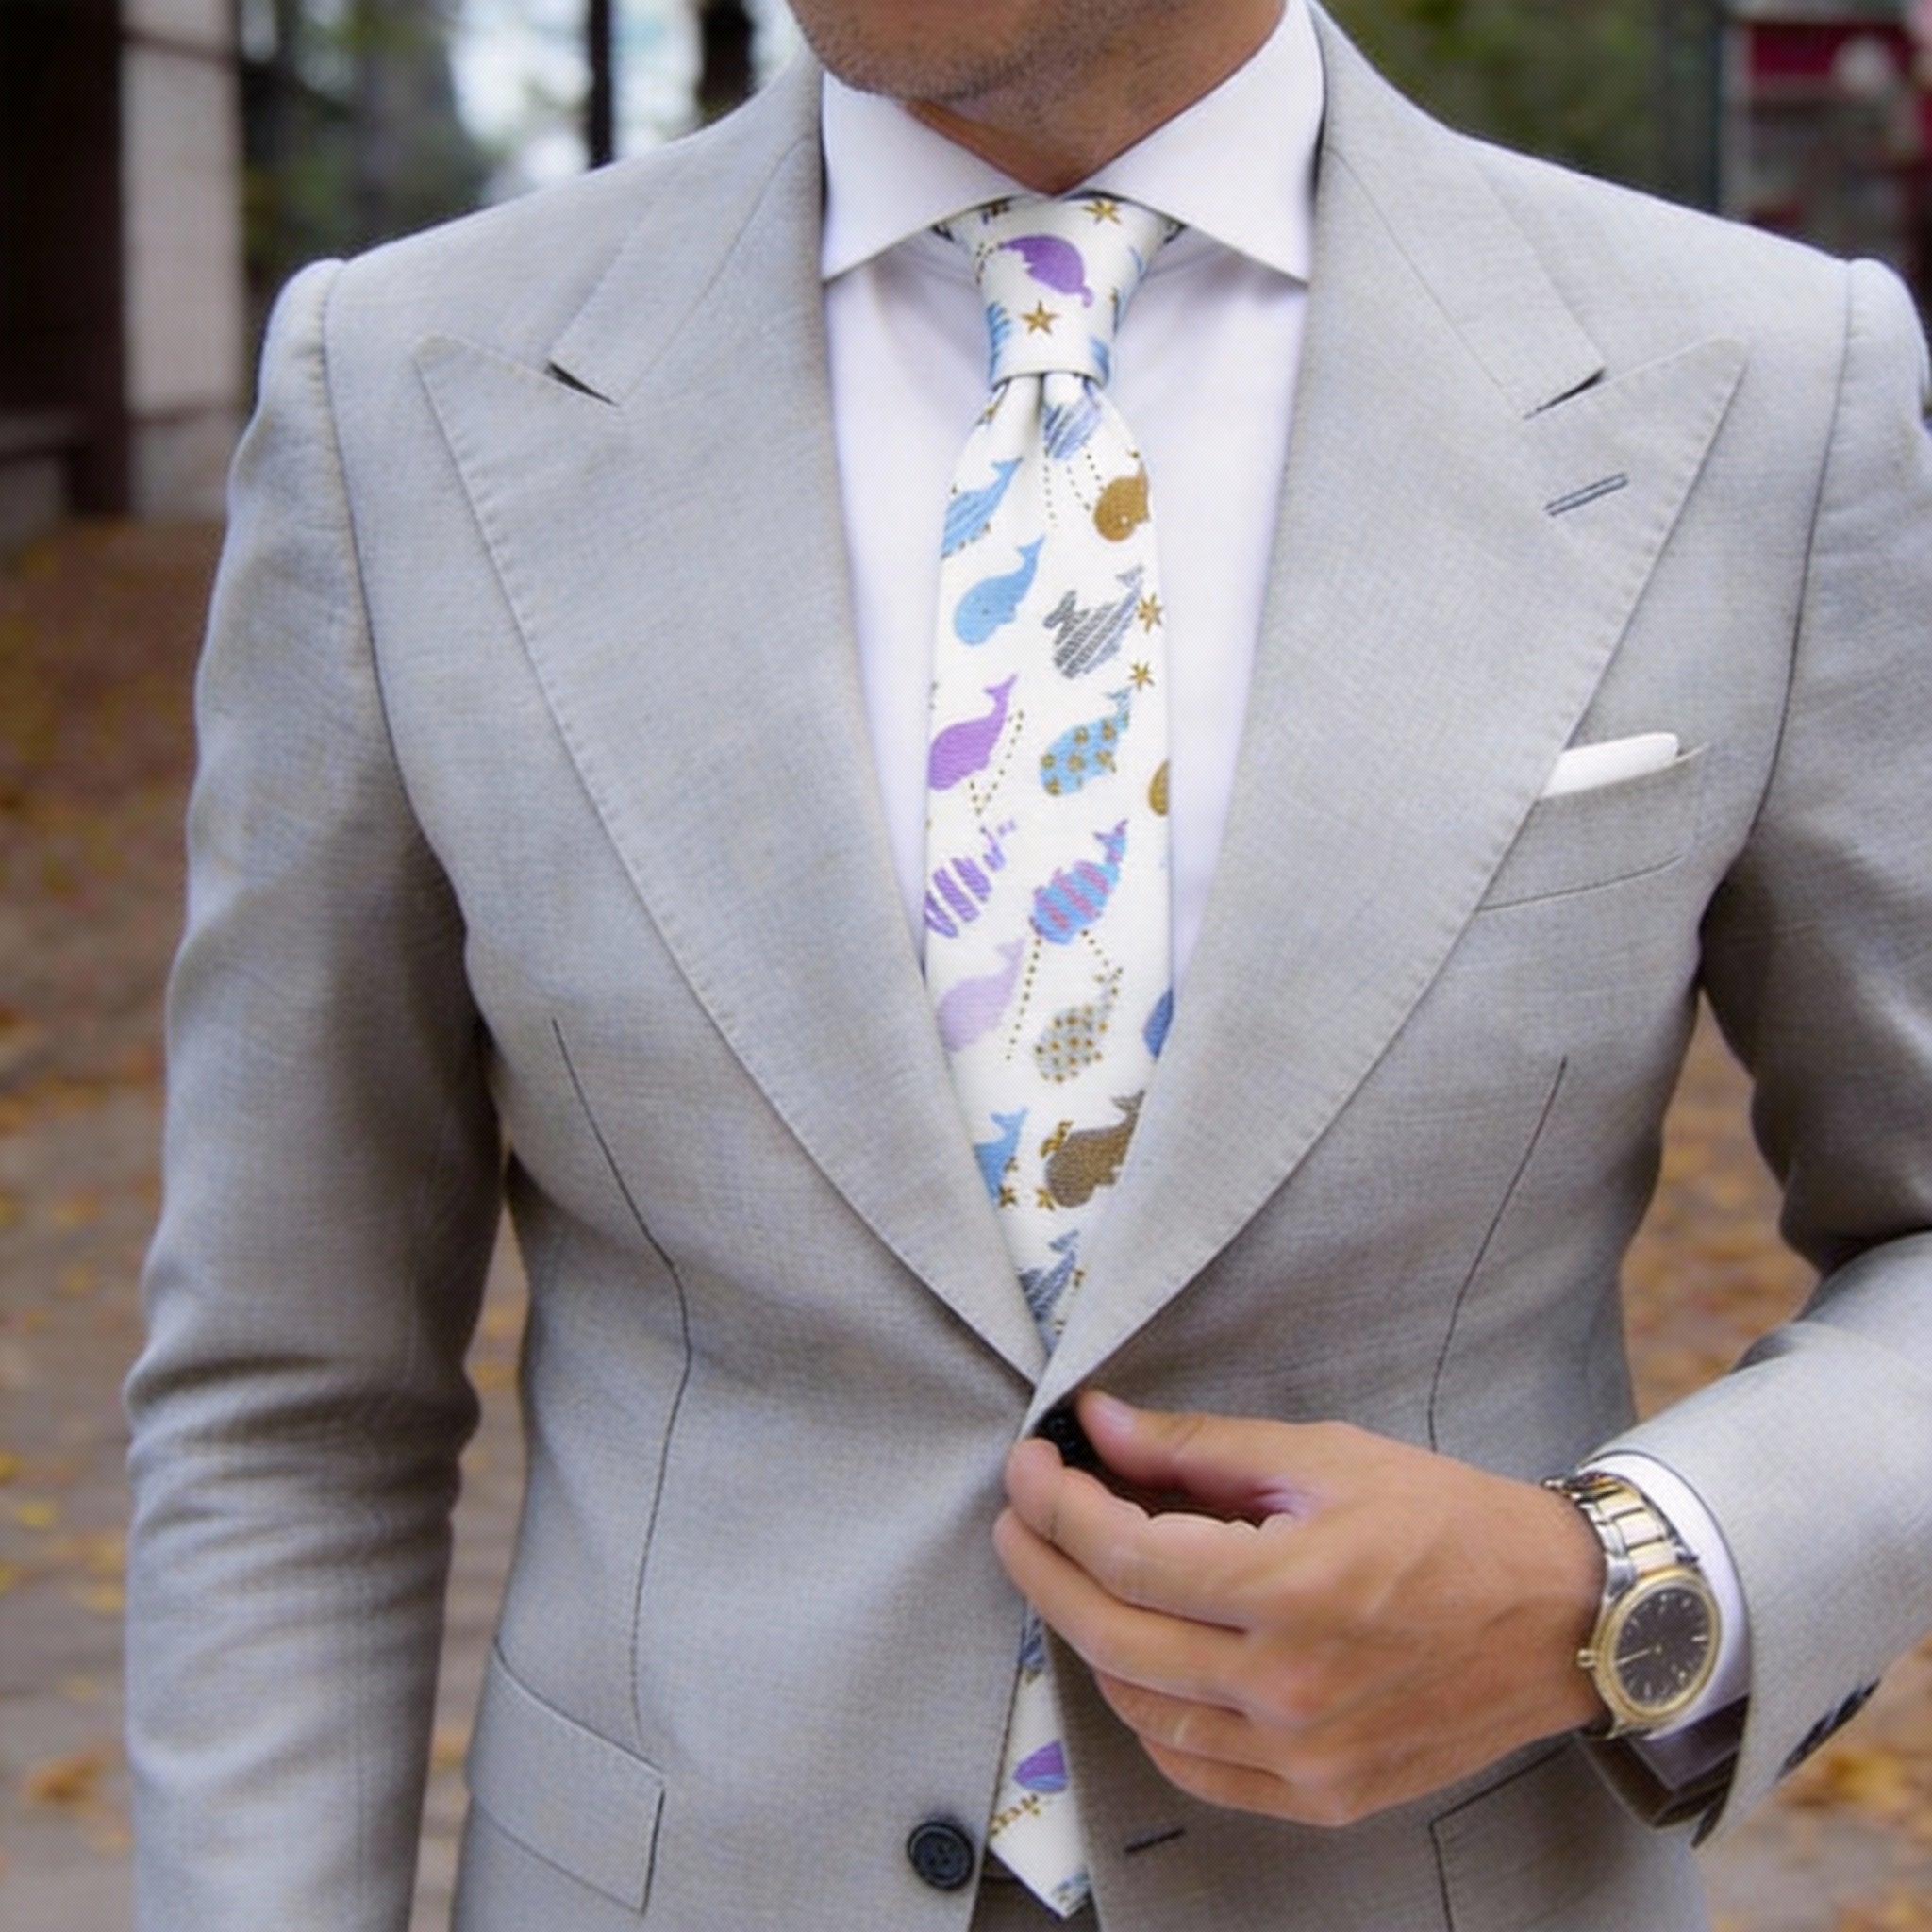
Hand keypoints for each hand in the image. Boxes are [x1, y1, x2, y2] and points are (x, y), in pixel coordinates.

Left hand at [993, 1391, 1605, 1826]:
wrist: (1558, 1616)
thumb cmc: (1445, 1520)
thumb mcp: (1323, 1456)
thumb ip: (1198, 1446)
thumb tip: (1099, 1424)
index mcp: (1293, 1588)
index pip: (1123, 1555)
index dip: (1056, 1504)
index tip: (1031, 1464)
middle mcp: (1290, 1688)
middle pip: (1110, 1633)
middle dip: (1041, 1565)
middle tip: (1022, 1514)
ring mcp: (1304, 1757)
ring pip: (1138, 1705)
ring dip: (1088, 1633)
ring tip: (1079, 1572)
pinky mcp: (1321, 1797)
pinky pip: (1192, 1764)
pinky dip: (1146, 1708)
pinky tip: (1140, 1653)